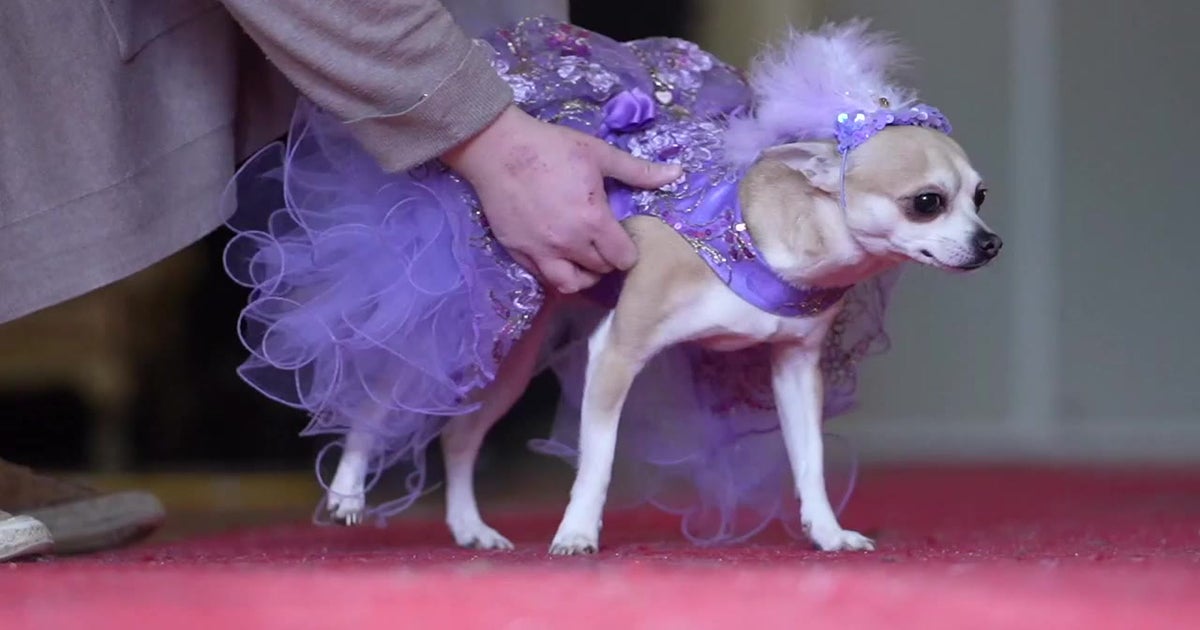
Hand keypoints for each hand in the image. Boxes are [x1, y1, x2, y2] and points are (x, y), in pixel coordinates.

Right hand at [441, 106, 681, 293]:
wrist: (497, 148)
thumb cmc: (551, 147)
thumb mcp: (598, 153)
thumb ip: (637, 171)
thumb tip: (677, 173)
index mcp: (592, 220)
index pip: (623, 257)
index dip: (628, 249)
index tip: (622, 236)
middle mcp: (568, 243)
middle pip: (600, 270)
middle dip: (608, 259)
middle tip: (604, 242)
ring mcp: (541, 251)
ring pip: (572, 283)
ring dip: (583, 274)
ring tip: (584, 257)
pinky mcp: (518, 252)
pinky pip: (544, 277)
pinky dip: (556, 271)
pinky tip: (559, 255)